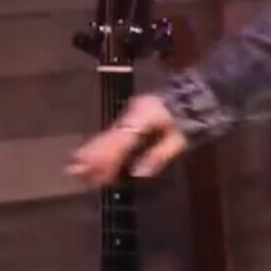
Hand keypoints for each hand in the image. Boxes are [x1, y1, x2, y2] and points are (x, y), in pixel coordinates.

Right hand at [67, 94, 187, 185]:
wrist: (196, 97)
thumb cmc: (191, 121)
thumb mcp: (181, 139)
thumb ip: (160, 154)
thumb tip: (139, 173)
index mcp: (146, 116)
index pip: (123, 140)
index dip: (108, 158)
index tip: (95, 173)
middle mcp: (134, 112)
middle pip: (111, 136)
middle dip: (93, 154)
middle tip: (74, 170)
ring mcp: (131, 112)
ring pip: (109, 134)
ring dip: (93, 150)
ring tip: (75, 166)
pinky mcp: (131, 115)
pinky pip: (113, 132)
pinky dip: (101, 144)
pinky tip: (89, 155)